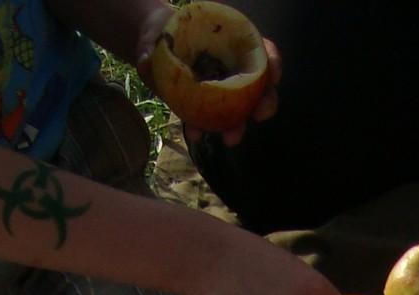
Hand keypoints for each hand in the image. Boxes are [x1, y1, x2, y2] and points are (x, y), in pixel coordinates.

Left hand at [134, 8, 282, 146]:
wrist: (152, 48)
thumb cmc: (161, 32)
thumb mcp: (155, 31)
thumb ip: (151, 44)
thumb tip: (146, 60)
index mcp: (230, 42)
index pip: (261, 49)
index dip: (272, 62)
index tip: (273, 76)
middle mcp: (233, 67)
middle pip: (261, 85)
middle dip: (265, 103)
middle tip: (259, 115)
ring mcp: (223, 90)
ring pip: (241, 109)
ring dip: (238, 125)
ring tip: (229, 139)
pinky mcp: (208, 107)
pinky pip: (212, 120)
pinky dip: (204, 128)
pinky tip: (196, 134)